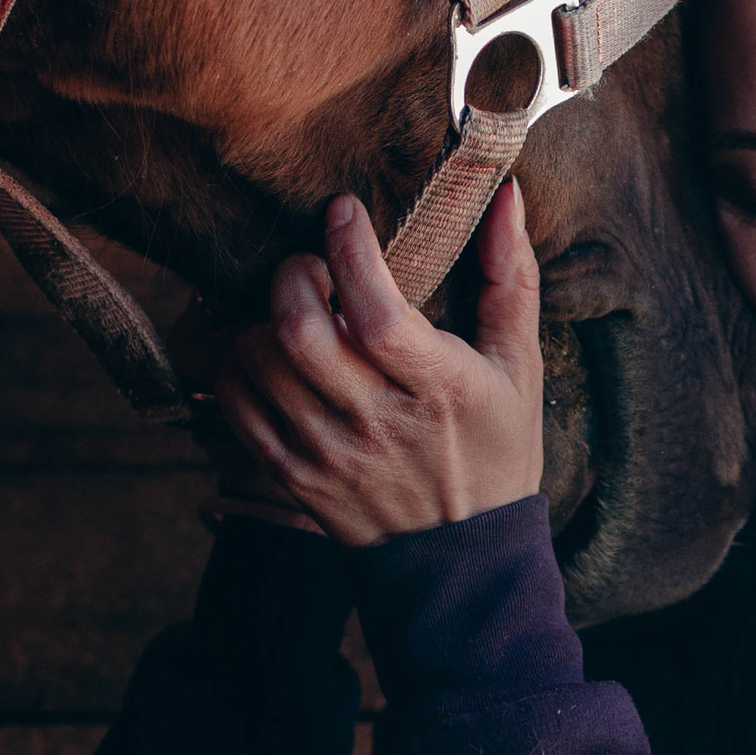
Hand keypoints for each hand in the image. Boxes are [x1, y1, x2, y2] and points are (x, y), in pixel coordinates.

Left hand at [215, 185, 547, 545]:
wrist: (461, 558)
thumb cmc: (494, 448)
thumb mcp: (518, 366)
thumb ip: (510, 277)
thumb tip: (504, 195)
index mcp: (439, 390)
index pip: (378, 315)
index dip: (351, 252)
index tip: (343, 211)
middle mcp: (378, 424)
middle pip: (299, 332)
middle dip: (292, 274)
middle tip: (310, 263)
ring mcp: (328, 453)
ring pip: (258, 362)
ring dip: (263, 316)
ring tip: (292, 309)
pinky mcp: (292, 474)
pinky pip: (236, 403)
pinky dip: (239, 362)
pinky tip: (270, 353)